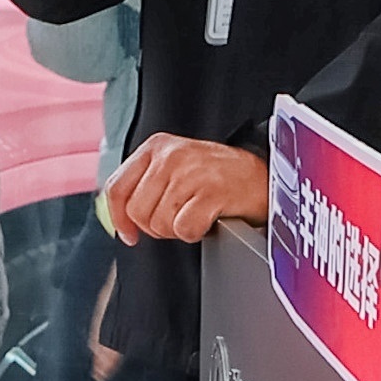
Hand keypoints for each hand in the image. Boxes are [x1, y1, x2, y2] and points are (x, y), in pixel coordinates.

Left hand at [95, 132, 270, 246]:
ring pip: (159, 223)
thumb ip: (145, 184)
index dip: (118, 218)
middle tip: (177, 219)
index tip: (128, 234)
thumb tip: (118, 220)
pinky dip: (195, 233)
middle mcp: (170, 156)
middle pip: (137, 211)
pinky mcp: (211, 192)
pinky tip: (206, 219)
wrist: (263, 176)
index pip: (117, 188)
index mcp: (156, 146)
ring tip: (194, 215)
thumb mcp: (176, 167)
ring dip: (176, 229)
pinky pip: (184, 229)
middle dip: (155, 226)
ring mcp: (191, 173)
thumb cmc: (218, 176)